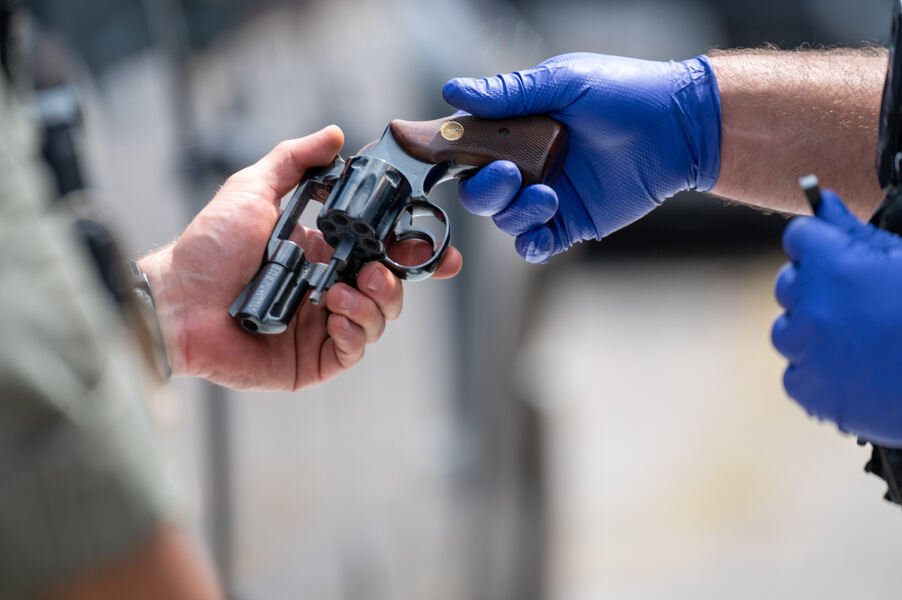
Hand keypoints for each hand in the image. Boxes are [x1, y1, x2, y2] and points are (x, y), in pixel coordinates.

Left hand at [138, 126, 461, 390]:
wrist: (176, 298)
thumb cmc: (209, 247)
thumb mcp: (254, 189)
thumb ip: (295, 161)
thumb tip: (335, 135)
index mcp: (323, 254)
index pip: (382, 255)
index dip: (415, 255)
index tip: (441, 253)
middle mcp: (327, 291)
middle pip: (388, 290)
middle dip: (395, 281)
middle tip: (374, 271)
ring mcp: (319, 328)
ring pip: (376, 321)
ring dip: (374, 305)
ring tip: (343, 290)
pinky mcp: (308, 361)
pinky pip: (351, 352)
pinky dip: (355, 332)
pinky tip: (336, 315)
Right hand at [443, 52, 721, 261]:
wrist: (679, 125)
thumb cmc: (624, 93)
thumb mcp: (563, 82)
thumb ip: (508, 93)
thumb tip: (453, 92)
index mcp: (515, 127)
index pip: (466, 144)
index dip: (447, 152)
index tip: (435, 154)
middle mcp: (524, 163)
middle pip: (476, 191)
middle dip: (484, 189)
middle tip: (510, 174)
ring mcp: (546, 195)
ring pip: (504, 219)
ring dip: (516, 211)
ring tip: (550, 194)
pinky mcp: (570, 222)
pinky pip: (535, 244)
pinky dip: (531, 242)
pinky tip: (544, 228)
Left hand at [772, 190, 901, 446]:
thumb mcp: (901, 257)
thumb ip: (855, 232)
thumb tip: (823, 203)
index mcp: (832, 265)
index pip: (800, 237)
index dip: (822, 245)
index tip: (838, 255)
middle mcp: (810, 305)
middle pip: (791, 284)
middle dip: (817, 287)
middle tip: (859, 302)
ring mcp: (806, 351)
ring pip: (787, 331)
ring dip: (812, 331)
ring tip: (862, 341)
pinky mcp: (809, 391)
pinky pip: (796, 374)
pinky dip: (818, 373)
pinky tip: (856, 372)